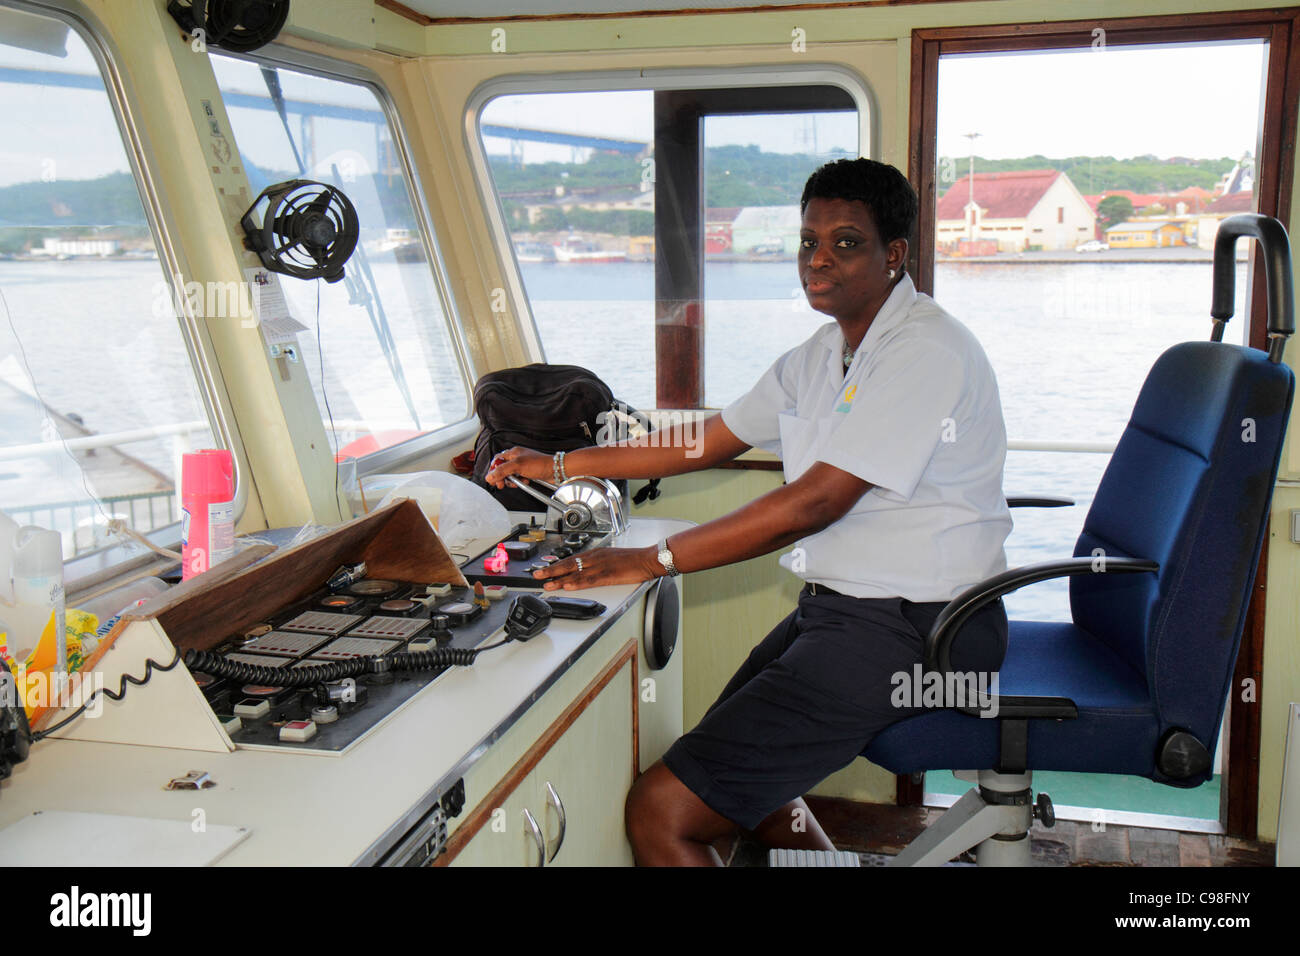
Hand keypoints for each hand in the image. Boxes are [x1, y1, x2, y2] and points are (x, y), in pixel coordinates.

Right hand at [485, 447, 551, 487]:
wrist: (555, 470)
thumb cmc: (540, 464)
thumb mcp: (518, 466)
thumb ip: (502, 470)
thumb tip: (490, 476)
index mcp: (513, 453)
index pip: (497, 460)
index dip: (493, 470)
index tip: (493, 479)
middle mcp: (517, 458)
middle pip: (502, 469)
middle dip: (502, 477)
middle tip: (502, 484)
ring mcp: (522, 466)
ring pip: (510, 475)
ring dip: (512, 481)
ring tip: (517, 482)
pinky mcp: (527, 473)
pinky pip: (518, 479)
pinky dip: (520, 482)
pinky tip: (525, 482)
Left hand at [532, 546, 661, 590]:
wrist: (648, 559)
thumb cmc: (634, 560)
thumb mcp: (612, 558)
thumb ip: (599, 564)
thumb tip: (588, 571)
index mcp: (596, 554)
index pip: (572, 559)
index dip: (557, 565)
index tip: (545, 570)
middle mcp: (595, 558)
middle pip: (569, 564)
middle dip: (552, 571)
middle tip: (537, 576)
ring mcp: (600, 566)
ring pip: (575, 572)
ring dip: (559, 578)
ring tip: (546, 584)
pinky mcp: (608, 575)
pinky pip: (589, 580)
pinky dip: (577, 583)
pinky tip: (567, 585)